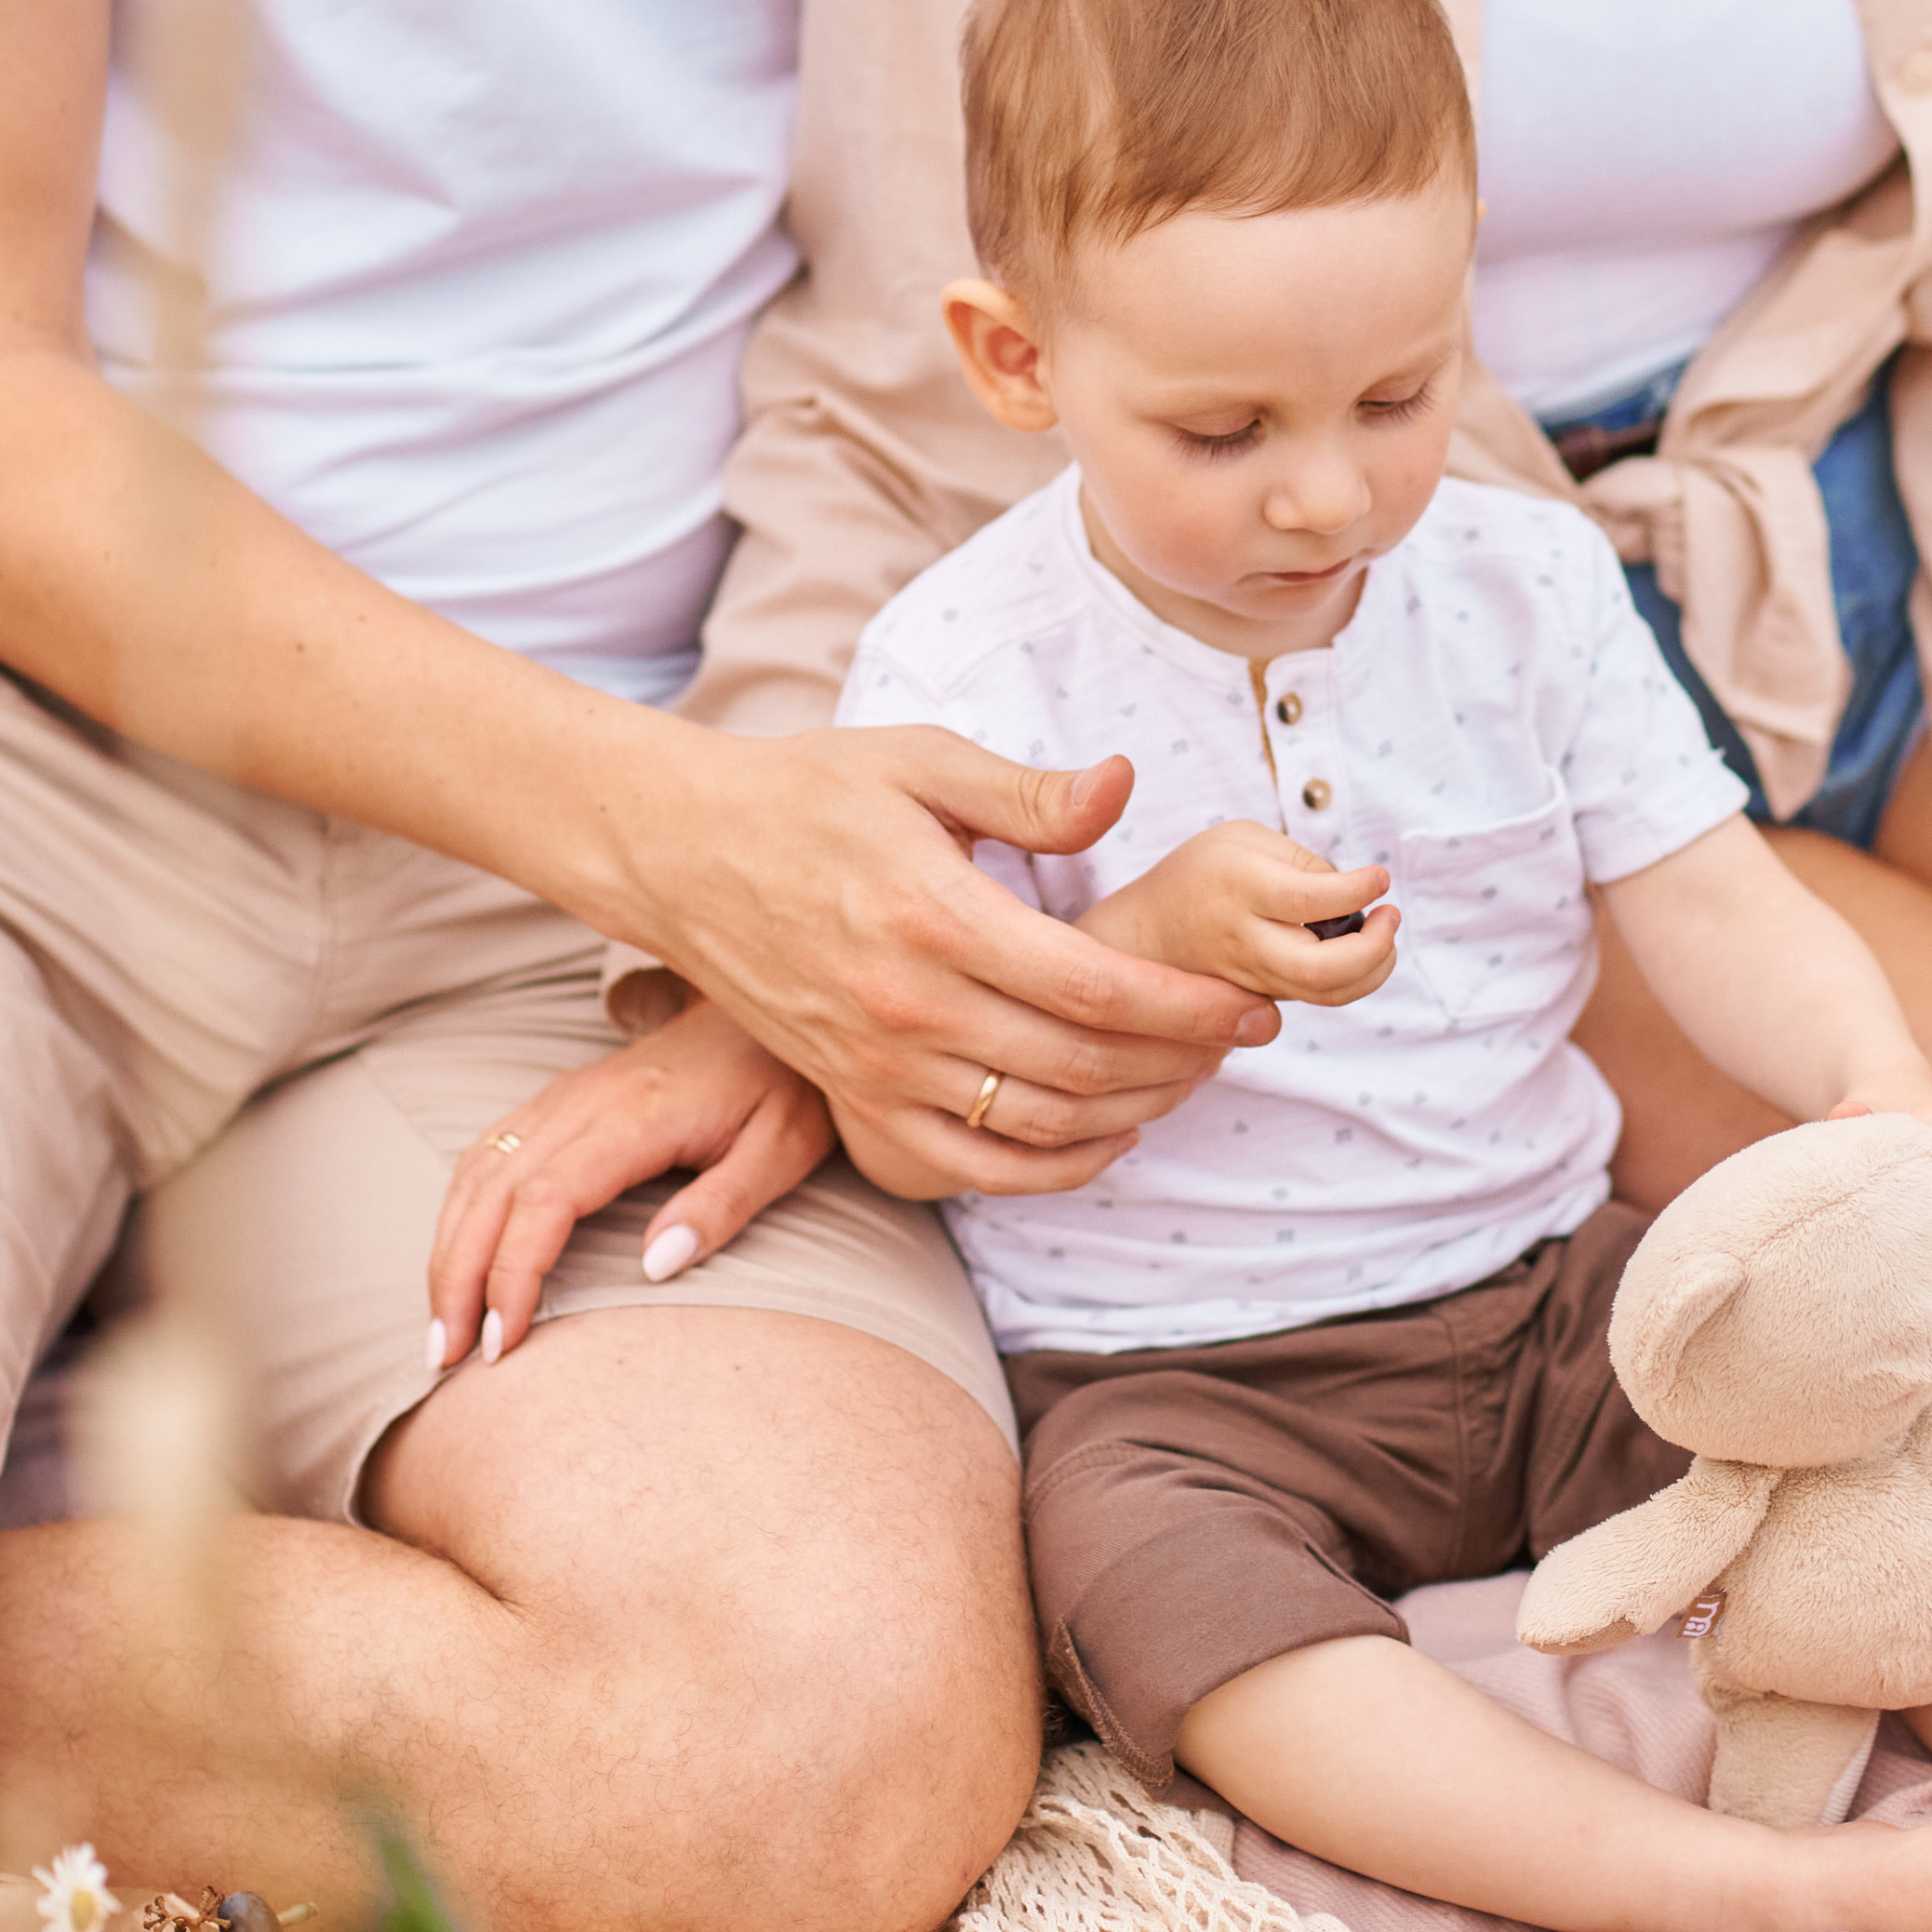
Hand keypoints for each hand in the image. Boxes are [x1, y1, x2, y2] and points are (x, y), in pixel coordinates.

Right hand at [427, 996, 833, 1364]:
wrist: (767, 1010)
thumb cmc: (784, 1083)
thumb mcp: (783, 1147)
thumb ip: (724, 1206)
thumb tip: (655, 1267)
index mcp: (638, 1114)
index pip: (547, 1197)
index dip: (513, 1272)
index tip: (504, 1340)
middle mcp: (587, 1099)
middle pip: (494, 1190)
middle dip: (458, 1277)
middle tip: (446, 1358)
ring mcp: (567, 1095)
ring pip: (479, 1171)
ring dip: (448, 1249)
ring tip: (442, 1329)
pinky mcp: (560, 1100)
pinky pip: (489, 1151)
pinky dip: (461, 1211)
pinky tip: (457, 1260)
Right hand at [612, 726, 1278, 1201]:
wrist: (681, 851)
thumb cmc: (809, 792)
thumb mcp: (920, 762)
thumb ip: (1030, 791)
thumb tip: (1127, 786)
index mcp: (937, 914)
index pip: (1095, 989)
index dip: (1188, 1008)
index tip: (1249, 1006)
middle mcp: (908, 1006)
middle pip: (1081, 1067)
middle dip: (1181, 1062)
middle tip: (1236, 1040)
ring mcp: (876, 1065)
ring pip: (1036, 1125)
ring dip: (1131, 1112)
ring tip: (1187, 1078)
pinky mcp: (852, 1097)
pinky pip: (966, 1167)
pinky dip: (1047, 1170)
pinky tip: (1104, 1137)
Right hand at [1081, 821, 1397, 1004]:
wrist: (1147, 932)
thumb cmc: (1203, 874)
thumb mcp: (1243, 839)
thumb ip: (1300, 861)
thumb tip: (1353, 897)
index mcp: (1239, 885)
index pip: (1312, 900)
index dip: (1360, 889)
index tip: (1380, 877)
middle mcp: (1245, 939)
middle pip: (1323, 969)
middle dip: (1375, 948)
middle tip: (1390, 915)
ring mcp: (1252, 979)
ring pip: (1327, 993)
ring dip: (1373, 968)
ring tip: (1381, 932)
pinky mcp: (1262, 1001)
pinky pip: (1316, 998)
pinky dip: (1352, 977)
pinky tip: (1356, 947)